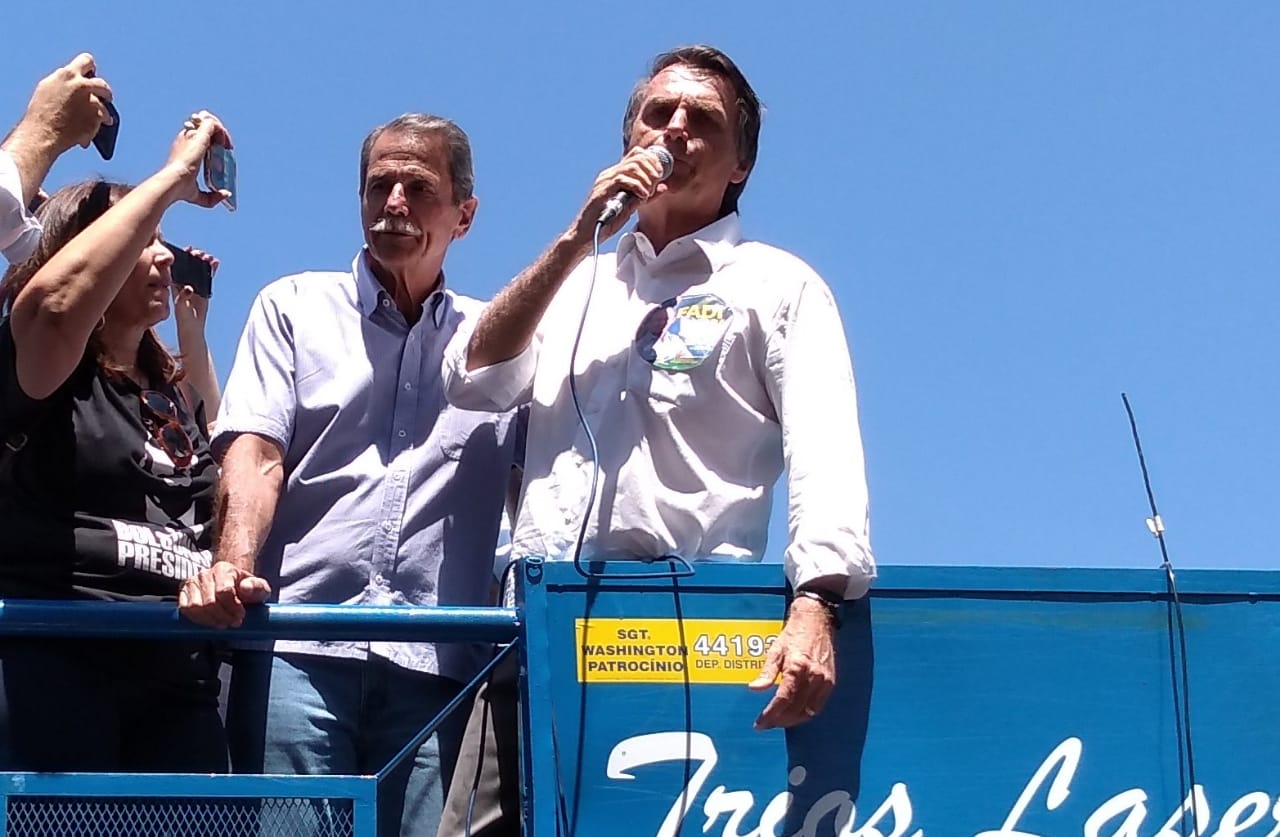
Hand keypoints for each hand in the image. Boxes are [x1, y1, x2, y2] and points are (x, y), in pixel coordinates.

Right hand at [18, 53, 112, 152]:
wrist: (43, 133)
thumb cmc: (41, 113)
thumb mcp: (49, 88)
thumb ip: (64, 82)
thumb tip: (76, 81)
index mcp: (68, 74)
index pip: (86, 61)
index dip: (90, 67)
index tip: (91, 72)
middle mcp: (83, 85)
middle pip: (102, 84)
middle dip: (104, 91)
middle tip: (105, 96)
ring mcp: (92, 101)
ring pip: (104, 104)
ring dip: (105, 112)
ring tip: (106, 118)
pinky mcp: (98, 117)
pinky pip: (103, 119)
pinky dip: (100, 124)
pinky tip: (98, 128)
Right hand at [164, 110, 233, 208]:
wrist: (174, 181)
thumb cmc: (181, 189)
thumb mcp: (199, 196)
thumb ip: (212, 196)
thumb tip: (227, 194)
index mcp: (184, 151)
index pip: (198, 140)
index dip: (211, 143)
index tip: (222, 153)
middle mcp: (186, 140)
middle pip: (203, 129)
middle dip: (218, 136)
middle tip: (228, 148)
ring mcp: (192, 136)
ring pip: (209, 124)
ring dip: (222, 133)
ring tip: (229, 146)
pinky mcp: (199, 135)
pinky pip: (212, 123)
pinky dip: (221, 130)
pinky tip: (227, 144)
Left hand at [171, 248, 216, 329]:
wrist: (192, 326)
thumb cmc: (183, 317)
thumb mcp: (181, 306)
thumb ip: (183, 297)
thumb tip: (189, 288)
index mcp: (176, 284)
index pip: (178, 267)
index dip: (183, 257)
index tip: (188, 250)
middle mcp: (185, 283)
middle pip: (190, 266)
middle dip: (195, 258)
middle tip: (199, 253)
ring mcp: (195, 285)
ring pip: (199, 270)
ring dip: (204, 263)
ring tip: (209, 257)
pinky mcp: (204, 289)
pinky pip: (208, 277)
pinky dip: (212, 270)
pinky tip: (215, 263)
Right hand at [178, 561, 270, 627]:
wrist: (232, 586)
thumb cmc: (245, 589)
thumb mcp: (259, 588)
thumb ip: (258, 587)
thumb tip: (245, 587)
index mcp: (223, 569)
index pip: (224, 591)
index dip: (233, 607)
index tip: (241, 615)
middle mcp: (204, 574)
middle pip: (210, 602)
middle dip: (223, 617)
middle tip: (232, 622)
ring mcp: (192, 583)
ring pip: (195, 607)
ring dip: (210, 620)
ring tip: (222, 623)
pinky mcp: (184, 593)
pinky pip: (185, 609)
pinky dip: (197, 619)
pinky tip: (209, 621)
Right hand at [568, 145, 670, 242]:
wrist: (586, 234)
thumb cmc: (606, 222)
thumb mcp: (631, 207)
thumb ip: (645, 195)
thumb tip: (663, 186)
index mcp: (616, 175)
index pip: (636, 154)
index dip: (652, 160)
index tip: (660, 173)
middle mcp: (610, 174)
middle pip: (636, 156)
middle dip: (651, 167)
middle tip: (656, 181)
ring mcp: (605, 181)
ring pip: (631, 166)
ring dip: (646, 178)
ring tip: (648, 192)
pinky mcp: (602, 190)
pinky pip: (622, 180)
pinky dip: (637, 186)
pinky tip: (642, 196)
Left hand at [748, 597, 836, 728]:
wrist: (816, 621)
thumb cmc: (795, 633)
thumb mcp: (775, 650)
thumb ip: (766, 672)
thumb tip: (755, 689)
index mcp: (797, 667)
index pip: (782, 700)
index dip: (770, 715)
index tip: (760, 723)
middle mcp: (813, 676)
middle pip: (795, 709)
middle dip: (779, 720)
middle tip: (766, 723)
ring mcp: (824, 680)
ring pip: (807, 711)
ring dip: (792, 720)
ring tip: (778, 721)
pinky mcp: (830, 682)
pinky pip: (818, 706)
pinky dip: (805, 714)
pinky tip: (795, 715)